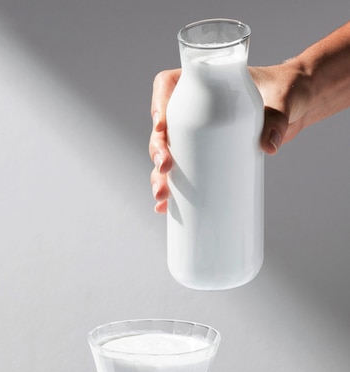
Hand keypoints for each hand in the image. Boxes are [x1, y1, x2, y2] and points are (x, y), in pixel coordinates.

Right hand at [148, 61, 309, 213]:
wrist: (296, 105)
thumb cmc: (287, 90)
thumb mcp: (283, 99)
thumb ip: (277, 118)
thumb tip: (269, 146)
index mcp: (204, 81)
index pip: (168, 85)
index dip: (158, 104)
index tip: (162, 126)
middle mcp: (193, 107)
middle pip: (163, 127)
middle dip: (157, 150)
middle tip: (164, 168)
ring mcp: (196, 133)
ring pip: (167, 153)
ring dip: (159, 176)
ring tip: (162, 196)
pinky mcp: (204, 154)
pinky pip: (181, 170)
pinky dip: (172, 189)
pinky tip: (164, 207)